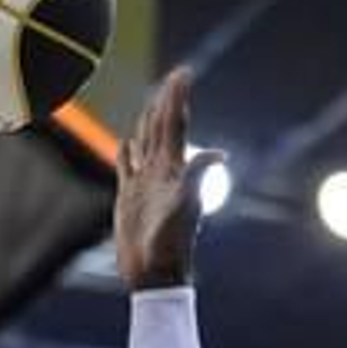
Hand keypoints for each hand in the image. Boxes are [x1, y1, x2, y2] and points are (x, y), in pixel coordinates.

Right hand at [114, 69, 221, 292]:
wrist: (155, 275)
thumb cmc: (171, 246)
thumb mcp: (184, 208)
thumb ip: (196, 178)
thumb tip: (220, 155)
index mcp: (173, 170)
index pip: (175, 125)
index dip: (177, 98)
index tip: (183, 72)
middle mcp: (160, 173)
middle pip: (162, 129)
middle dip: (166, 101)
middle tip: (174, 76)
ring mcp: (145, 185)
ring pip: (145, 144)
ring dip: (149, 121)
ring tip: (153, 102)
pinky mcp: (129, 199)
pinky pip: (126, 167)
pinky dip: (127, 152)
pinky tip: (128, 143)